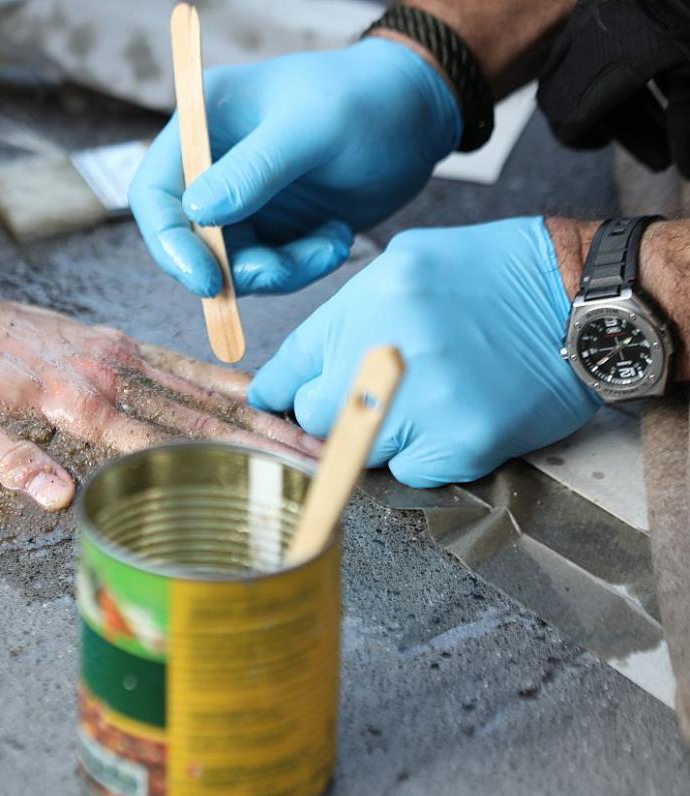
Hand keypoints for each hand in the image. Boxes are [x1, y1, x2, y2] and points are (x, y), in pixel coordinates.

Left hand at [0, 289, 318, 509]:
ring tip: (314, 435)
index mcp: (80, 401)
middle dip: (269, 444)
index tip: (282, 482)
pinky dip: (225, 383)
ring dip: (261, 415)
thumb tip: (61, 499)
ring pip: (204, 390)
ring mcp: (118, 354)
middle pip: (204, 417)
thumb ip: (7, 459)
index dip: (229, 467)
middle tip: (329, 465)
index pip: (169, 443)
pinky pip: (182, 364)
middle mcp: (111, 373)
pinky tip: (256, 397)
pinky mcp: (116, 343)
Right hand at [128, 37, 459, 297]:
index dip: (170, 243)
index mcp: (203, 124)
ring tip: (329, 242)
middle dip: (233, 268)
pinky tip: (337, 238)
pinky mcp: (273, 229)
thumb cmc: (366, 99)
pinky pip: (270, 271)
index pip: (154, 193)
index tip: (207, 280)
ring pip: (232, 266)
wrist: (421, 114)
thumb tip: (196, 215)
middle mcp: (212, 166)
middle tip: (280, 271)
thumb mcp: (311, 128)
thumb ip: (253, 171)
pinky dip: (302, 268)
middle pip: (189, 241)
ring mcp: (242, 202)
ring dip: (279, 270)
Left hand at [248, 217, 601, 487]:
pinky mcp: (462, 443)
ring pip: (359, 450)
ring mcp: (425, 404)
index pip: (290, 368)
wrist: (582, 300)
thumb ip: (344, 316)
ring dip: (376, 435)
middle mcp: (389, 354)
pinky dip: (420, 456)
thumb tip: (292, 371)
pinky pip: (409, 472)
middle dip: (330, 413)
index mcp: (370, 304)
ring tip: (418, 402)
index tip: (271, 405)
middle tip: (363, 399)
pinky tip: (449, 419)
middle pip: (316, 418)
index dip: (276, 392)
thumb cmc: (492, 275)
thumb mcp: (405, 265)